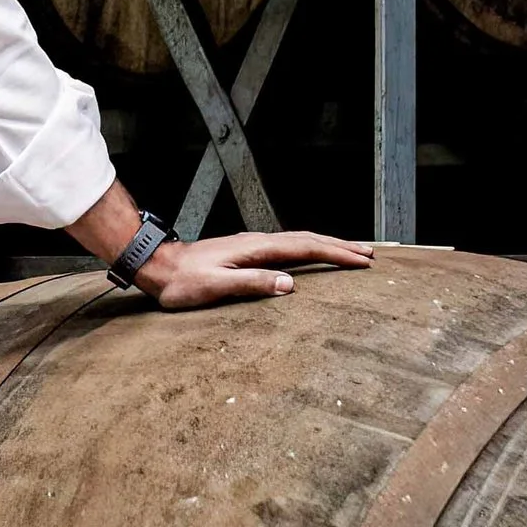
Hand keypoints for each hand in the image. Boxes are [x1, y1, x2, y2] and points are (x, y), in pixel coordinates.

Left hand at [134, 227, 372, 309]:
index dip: (336, 255)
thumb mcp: (215, 287)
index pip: (306, 249)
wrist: (157, 265)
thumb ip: (252, 283)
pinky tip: (311, 255)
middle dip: (340, 246)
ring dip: (327, 246)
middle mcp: (258, 242)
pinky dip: (309, 249)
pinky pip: (288, 247)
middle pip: (308, 240)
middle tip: (369, 255)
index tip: (362, 261)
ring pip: (299, 241)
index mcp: (255, 249)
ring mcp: (253, 245)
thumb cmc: (182, 281)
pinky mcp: (247, 251)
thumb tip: (290, 284)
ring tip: (350, 252)